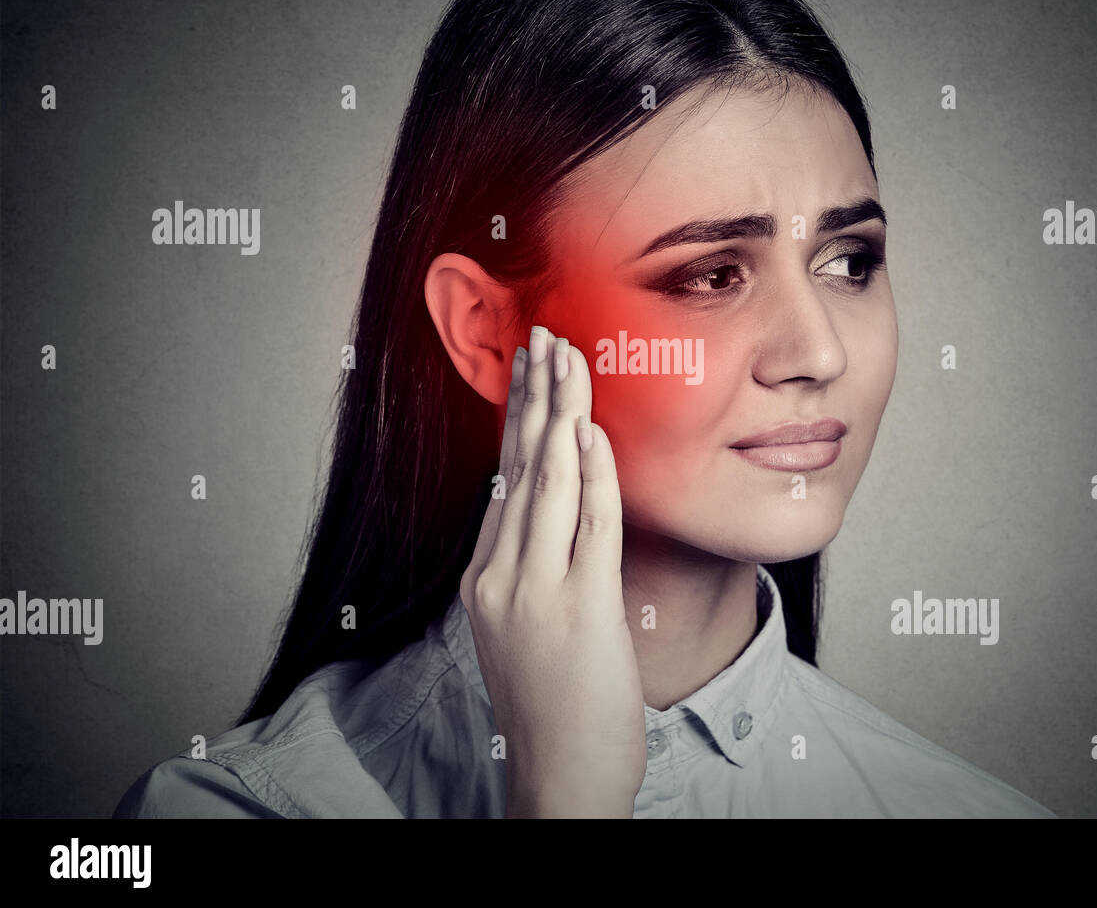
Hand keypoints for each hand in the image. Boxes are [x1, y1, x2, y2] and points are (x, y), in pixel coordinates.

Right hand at [458, 324, 645, 817]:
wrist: (561, 778)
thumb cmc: (553, 704)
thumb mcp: (524, 626)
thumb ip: (530, 565)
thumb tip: (545, 509)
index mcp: (485, 578)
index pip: (505, 481)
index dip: (519, 419)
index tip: (528, 370)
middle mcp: (499, 577)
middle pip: (519, 468)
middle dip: (533, 396)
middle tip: (544, 336)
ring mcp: (534, 592)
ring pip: (548, 483)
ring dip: (560, 413)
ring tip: (567, 357)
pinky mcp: (578, 609)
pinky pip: (589, 526)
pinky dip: (592, 472)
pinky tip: (592, 430)